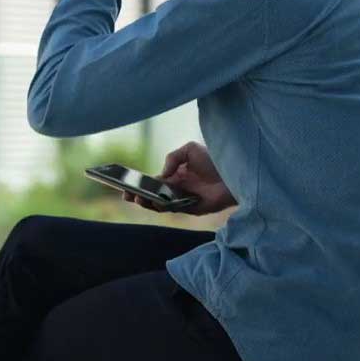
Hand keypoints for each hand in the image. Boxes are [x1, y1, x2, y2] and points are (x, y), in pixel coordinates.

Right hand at [122, 141, 238, 215]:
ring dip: (147, 203)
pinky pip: (174, 209)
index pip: (152, 182)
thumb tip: (161, 174)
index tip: (125, 184)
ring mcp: (183, 200)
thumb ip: (172, 158)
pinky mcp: (192, 209)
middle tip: (126, 194)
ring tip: (137, 198)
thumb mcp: (189, 150)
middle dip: (138, 195)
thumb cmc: (214, 159)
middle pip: (152, 196)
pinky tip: (154, 202)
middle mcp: (177, 189)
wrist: (234, 171)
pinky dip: (162, 207)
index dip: (139, 184)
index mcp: (175, 176)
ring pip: (160, 205)